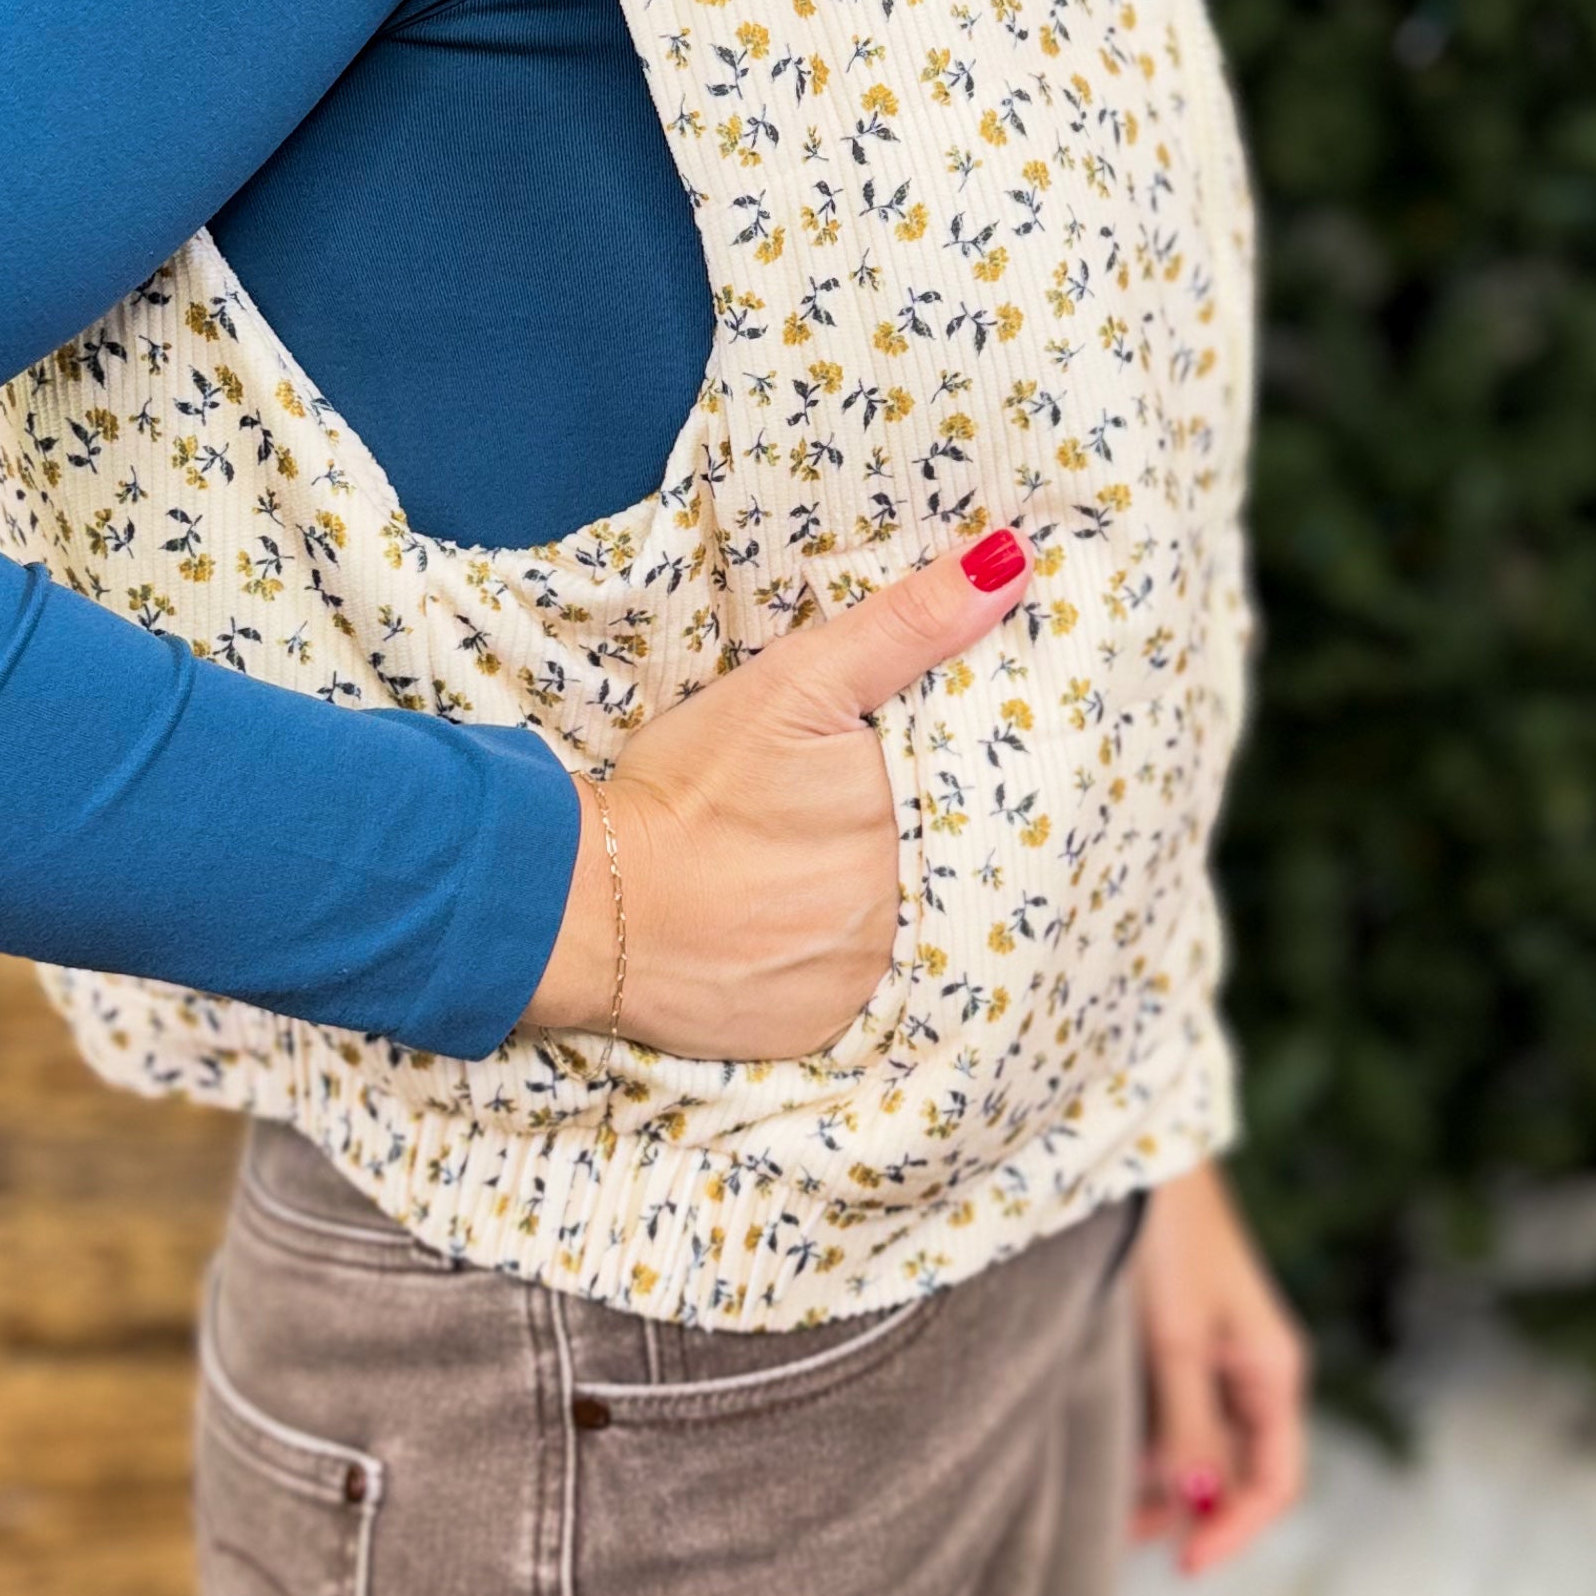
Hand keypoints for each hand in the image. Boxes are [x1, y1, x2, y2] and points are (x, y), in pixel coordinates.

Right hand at [523, 532, 1034, 1061]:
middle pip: (943, 869)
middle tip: (841, 817)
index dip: (960, 778)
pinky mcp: (819, 1033)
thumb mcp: (797, 682)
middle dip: (916, 841)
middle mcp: (910, 918)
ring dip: (878, 904)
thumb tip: (1012, 561)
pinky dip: (835, 964)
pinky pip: (854, 994)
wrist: (584, 903)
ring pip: (900, 932)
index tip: (920, 764)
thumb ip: (910, 624)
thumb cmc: (690, 786)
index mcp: (919, 825)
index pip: (978, 799)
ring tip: (813, 868)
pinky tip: (794, 928)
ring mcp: (867, 985)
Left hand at [1126, 1160, 1311, 1576]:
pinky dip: (1145, 1442)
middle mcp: (1252, 1370)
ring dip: (1161, 1483)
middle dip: (1188, 1513)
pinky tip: (1103, 1452)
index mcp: (1273, 1372)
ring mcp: (1215, 1354)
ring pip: (1200, 1445)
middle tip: (1123, 1539)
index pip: (1276, 1482)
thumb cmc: (1166, 1239)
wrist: (1134, 1151)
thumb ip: (1188, 1429)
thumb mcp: (1175, 1344)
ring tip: (1104, 1504)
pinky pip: (1172, 1412)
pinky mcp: (1176, 1338)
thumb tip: (1196, 1508)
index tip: (1184, 1567)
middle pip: (1237, 1471)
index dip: (1235, 1532)